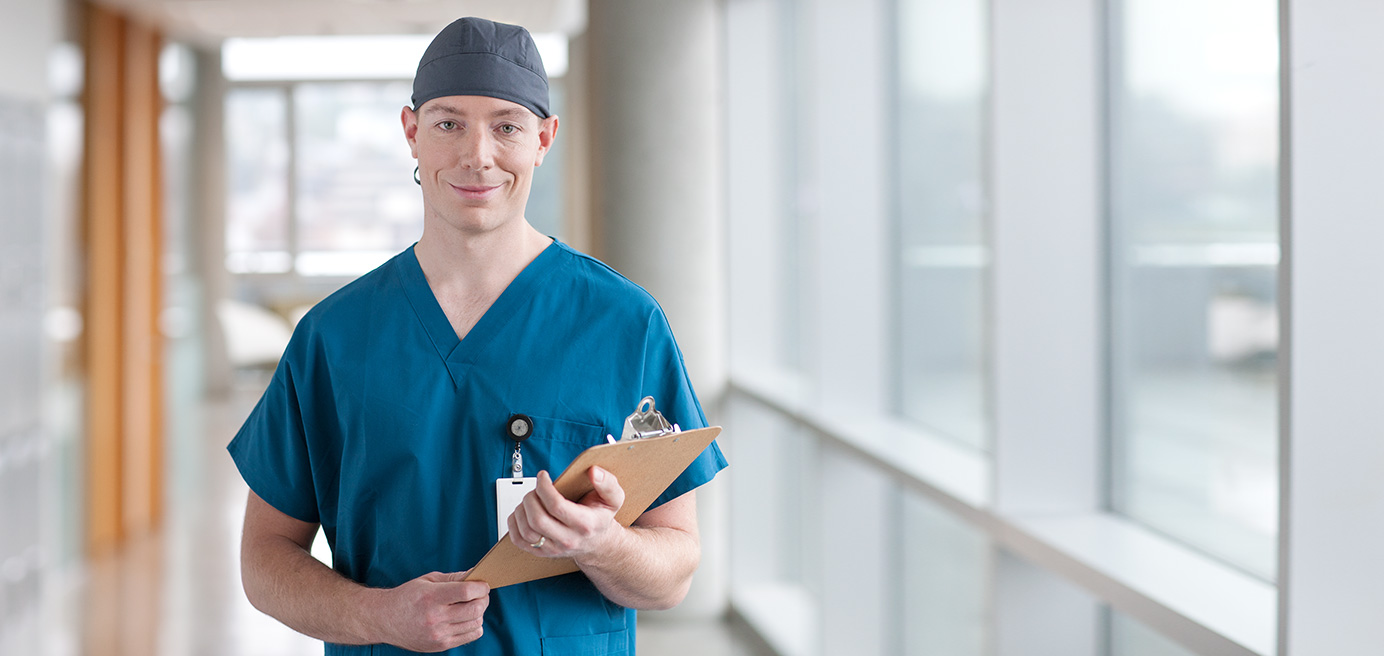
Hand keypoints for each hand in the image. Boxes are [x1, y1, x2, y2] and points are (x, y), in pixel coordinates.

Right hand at [371, 570, 488, 652]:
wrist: (385, 620)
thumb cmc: (407, 597)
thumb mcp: (428, 581)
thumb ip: (453, 578)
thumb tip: (476, 575)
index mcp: (431, 597)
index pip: (466, 592)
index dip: (480, 587)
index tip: (483, 585)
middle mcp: (435, 617)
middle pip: (475, 609)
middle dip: (484, 599)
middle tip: (481, 594)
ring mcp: (438, 634)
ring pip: (476, 623)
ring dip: (479, 613)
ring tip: (471, 606)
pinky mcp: (440, 645)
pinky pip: (471, 636)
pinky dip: (475, 626)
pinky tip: (466, 619)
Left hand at [508, 467, 625, 559]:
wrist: (597, 542)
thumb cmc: (600, 517)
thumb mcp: (613, 498)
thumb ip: (607, 483)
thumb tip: (594, 472)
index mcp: (585, 524)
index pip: (557, 506)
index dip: (544, 487)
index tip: (543, 476)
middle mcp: (568, 539)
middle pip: (538, 520)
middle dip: (531, 498)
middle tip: (535, 489)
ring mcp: (553, 548)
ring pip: (527, 531)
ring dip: (522, 510)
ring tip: (530, 500)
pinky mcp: (541, 552)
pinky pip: (519, 540)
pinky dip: (514, 524)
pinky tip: (522, 513)